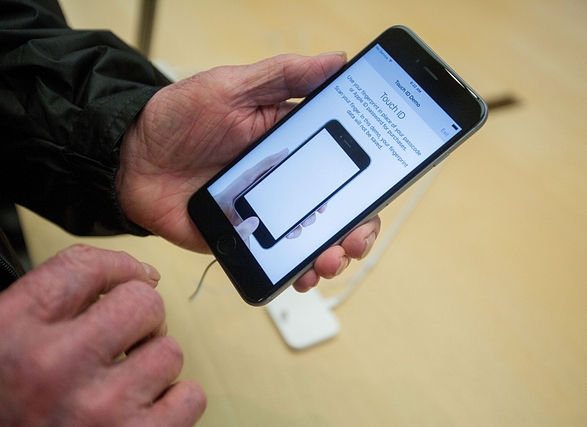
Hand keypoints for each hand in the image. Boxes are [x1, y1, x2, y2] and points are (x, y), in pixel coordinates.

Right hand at [0, 245, 205, 426]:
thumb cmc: (5, 409)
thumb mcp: (0, 346)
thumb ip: (46, 306)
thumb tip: (131, 275)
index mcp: (12, 331)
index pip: (86, 266)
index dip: (118, 268)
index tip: (128, 278)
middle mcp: (56, 364)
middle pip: (144, 302)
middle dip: (140, 319)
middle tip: (123, 341)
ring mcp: (100, 408)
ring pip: (170, 351)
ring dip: (153, 366)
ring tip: (123, 386)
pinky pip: (190, 398)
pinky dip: (174, 403)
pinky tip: (143, 412)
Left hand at [116, 52, 380, 291]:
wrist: (130, 158)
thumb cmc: (178, 117)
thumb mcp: (231, 86)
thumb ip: (284, 76)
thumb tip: (337, 60)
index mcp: (292, 145)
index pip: (345, 166)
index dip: (367, 186)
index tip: (377, 196)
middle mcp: (287, 182)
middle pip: (338, 211)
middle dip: (356, 231)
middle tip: (352, 240)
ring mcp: (267, 214)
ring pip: (313, 241)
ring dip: (330, 256)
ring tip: (326, 261)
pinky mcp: (244, 239)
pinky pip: (276, 261)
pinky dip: (294, 273)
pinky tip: (299, 276)